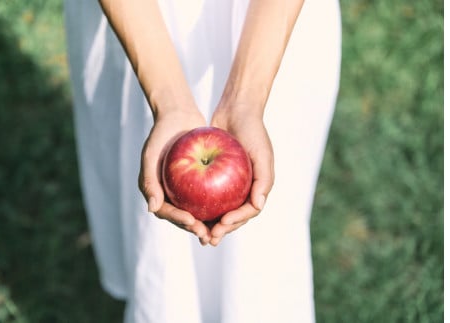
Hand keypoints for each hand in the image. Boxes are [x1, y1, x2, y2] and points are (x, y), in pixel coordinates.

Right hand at [138, 109, 212, 244]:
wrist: (177, 116)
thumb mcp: (150, 156)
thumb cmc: (160, 134)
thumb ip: (149, 182)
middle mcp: (169, 194)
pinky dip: (216, 206)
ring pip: (196, 211)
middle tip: (209, 235)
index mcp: (155, 192)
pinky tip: (230, 211)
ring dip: (207, 224)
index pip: (166, 212)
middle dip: (195, 228)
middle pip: (182, 217)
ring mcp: (183, 190)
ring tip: (220, 231)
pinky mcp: (198, 183)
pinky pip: (208, 197)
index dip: (179, 220)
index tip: (192, 221)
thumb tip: (152, 209)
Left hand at [209, 106, 274, 245]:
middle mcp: (244, 190)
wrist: (236, 110)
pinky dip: (198, 203)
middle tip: (206, 237)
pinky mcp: (214, 177)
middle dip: (220, 229)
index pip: (247, 212)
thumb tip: (258, 206)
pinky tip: (186, 210)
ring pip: (217, 209)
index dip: (235, 222)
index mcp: (257, 189)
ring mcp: (229, 184)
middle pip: (232, 216)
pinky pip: (205, 194)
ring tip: (195, 230)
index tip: (221, 224)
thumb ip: (263, 180)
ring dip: (208, 222)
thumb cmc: (253, 132)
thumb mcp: (262, 154)